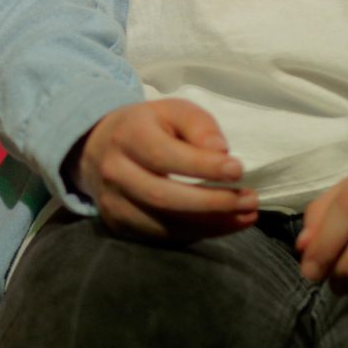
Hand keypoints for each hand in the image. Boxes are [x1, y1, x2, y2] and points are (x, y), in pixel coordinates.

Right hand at [70, 99, 257, 240]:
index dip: (202, 166)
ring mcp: (113, 203)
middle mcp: (114, 172)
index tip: (238, 170)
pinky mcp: (120, 225)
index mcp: (127, 136)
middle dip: (211, 203)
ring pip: (164, 223)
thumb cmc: (147, 127)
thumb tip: (220, 152)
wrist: (98, 149)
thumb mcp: (173, 111)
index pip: (164, 156)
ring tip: (246, 214)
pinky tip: (226, 223)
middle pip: (163, 197)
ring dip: (211, 223)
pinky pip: (164, 236)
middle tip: (249, 199)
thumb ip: (199, 126)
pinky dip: (199, 233)